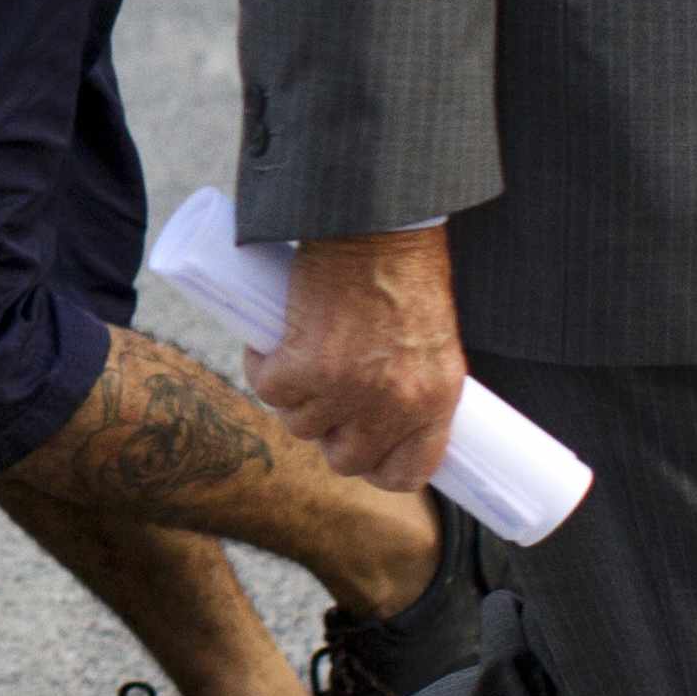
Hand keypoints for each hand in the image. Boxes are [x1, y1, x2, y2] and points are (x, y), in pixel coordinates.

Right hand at [252, 225, 464, 497]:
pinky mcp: (304, 363)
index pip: (407, 472)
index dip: (378, 469)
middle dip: (329, 433)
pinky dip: (263, 366)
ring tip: (299, 357)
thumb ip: (413, 384)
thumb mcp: (433, 339)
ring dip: (294, 396)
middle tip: (323, 397)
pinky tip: (272, 343)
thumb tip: (382, 416)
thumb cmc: (406, 270)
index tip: (364, 451)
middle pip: (345, 458)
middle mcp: (393, 403)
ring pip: (300, 424)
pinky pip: (268, 388)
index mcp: (434, 398)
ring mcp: (347, 387)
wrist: (379, 223)